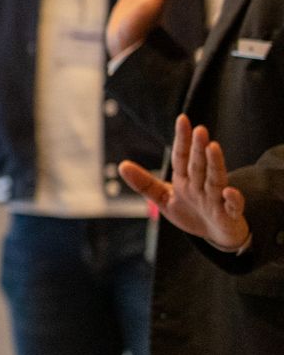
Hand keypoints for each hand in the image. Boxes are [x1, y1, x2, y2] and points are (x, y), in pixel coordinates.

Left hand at [119, 114, 251, 253]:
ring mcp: (217, 200)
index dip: (182, 139)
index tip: (182, 119)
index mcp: (185, 180)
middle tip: (199, 129)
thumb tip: (122, 165)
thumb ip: (145, 183)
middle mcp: (201, 186)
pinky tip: (229, 192)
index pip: (182, 157)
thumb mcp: (164, 198)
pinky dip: (233, 200)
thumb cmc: (190, 212)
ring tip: (213, 147)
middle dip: (198, 148)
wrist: (215, 234)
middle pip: (198, 165)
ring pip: (216, 180)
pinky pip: (233, 207)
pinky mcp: (230, 216)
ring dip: (215, 164)